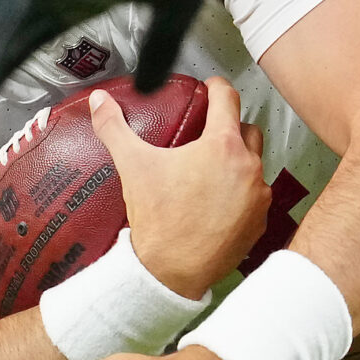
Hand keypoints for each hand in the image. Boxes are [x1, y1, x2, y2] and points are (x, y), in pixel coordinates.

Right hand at [98, 75, 265, 294]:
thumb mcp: (133, 166)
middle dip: (231, 127)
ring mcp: (257, 197)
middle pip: (248, 130)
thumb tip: (101, 103)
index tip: (212, 88)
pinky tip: (219, 202)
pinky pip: (256, 198)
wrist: (171, 272)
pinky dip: (241, 195)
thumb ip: (115, 128)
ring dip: (238, 163)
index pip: (228, 99)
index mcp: (221, 147)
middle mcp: (247, 168)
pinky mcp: (258, 222)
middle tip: (209, 135)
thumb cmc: (158, 222)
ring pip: (254, 166)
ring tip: (212, 171)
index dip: (217, 87)